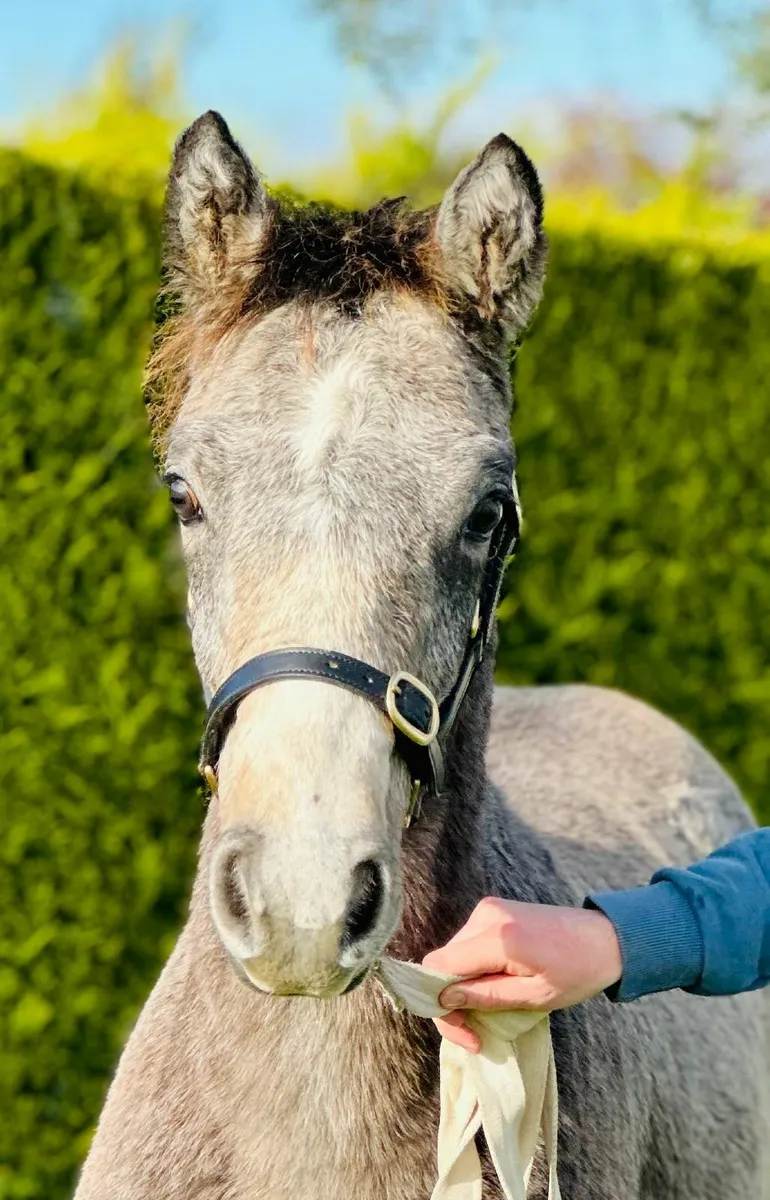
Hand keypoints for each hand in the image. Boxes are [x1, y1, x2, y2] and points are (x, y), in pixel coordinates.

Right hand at [422, 897, 621, 1052]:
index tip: (464, 1030)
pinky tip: (493, 986)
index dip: (437, 1002)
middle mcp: (486, 915)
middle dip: (450, 1000)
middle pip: (443, 961)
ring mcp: (488, 909)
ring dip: (462, 986)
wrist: (606, 938)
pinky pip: (468, 945)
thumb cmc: (578, 973)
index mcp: (498, 937)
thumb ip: (486, 996)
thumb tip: (443, 999)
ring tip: (489, 1011)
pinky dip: (472, 969)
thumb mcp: (534, 997)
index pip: (438, 966)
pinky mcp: (493, 910)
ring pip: (453, 954)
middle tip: (475, 1033)